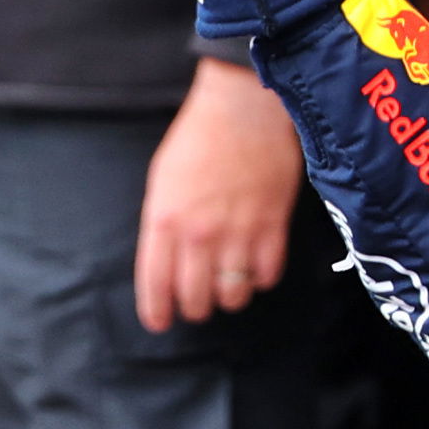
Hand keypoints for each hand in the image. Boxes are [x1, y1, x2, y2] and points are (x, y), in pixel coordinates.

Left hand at [135, 55, 300, 332]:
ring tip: (229, 284)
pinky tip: (256, 265)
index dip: (157, 311)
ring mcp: (237, 232)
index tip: (161, 322)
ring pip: (233, 295)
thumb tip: (166, 262)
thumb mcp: (162, 181)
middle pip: (196, 298)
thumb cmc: (198, 137)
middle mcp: (198, 233)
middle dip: (195, 307)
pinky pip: (267, 275)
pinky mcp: (272, 225)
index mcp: (164, 220)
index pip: (155, 284)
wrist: (243, 106)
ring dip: (230, 297)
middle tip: (199, 301)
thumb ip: (162, 224)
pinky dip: (261, 278)